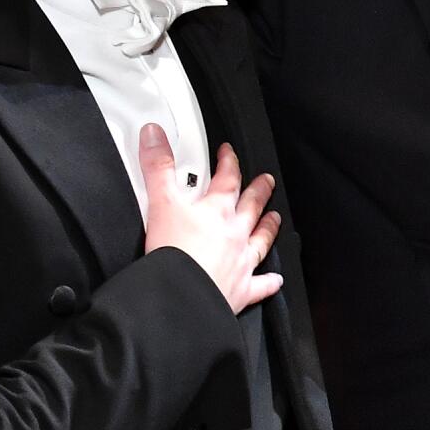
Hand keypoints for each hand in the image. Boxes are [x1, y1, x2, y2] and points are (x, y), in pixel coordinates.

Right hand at [139, 129, 283, 313]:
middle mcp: (235, 234)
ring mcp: (240, 262)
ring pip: (261, 240)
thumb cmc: (174, 252)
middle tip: (266, 181)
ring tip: (275, 218)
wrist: (181, 295)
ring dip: (268, 227)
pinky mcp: (240, 290)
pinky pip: (260, 285)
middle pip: (251, 206)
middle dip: (259, 191)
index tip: (229, 153)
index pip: (227, 179)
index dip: (228, 162)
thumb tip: (154, 135)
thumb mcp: (161, 202)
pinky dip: (269, 282)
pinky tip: (275, 280)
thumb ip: (157, 167)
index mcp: (217, 211)